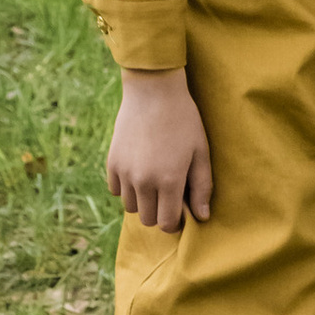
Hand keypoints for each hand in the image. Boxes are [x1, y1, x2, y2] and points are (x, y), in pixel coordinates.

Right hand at [106, 71, 213, 232]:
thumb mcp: (200, 151)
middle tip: (169, 195)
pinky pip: (116, 190)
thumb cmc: (184, 120)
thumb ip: (202, 187)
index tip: (180, 212)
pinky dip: (127, 187)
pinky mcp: (111, 163)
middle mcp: (143, 181)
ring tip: (155, 180)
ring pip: (130, 206)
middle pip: (147, 219)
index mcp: (169, 180)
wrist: (153, 91)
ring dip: (143, 201)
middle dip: (159, 213)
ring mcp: (124, 173)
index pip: (166, 223)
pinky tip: (140, 171)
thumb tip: (202, 217)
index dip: (175, 222)